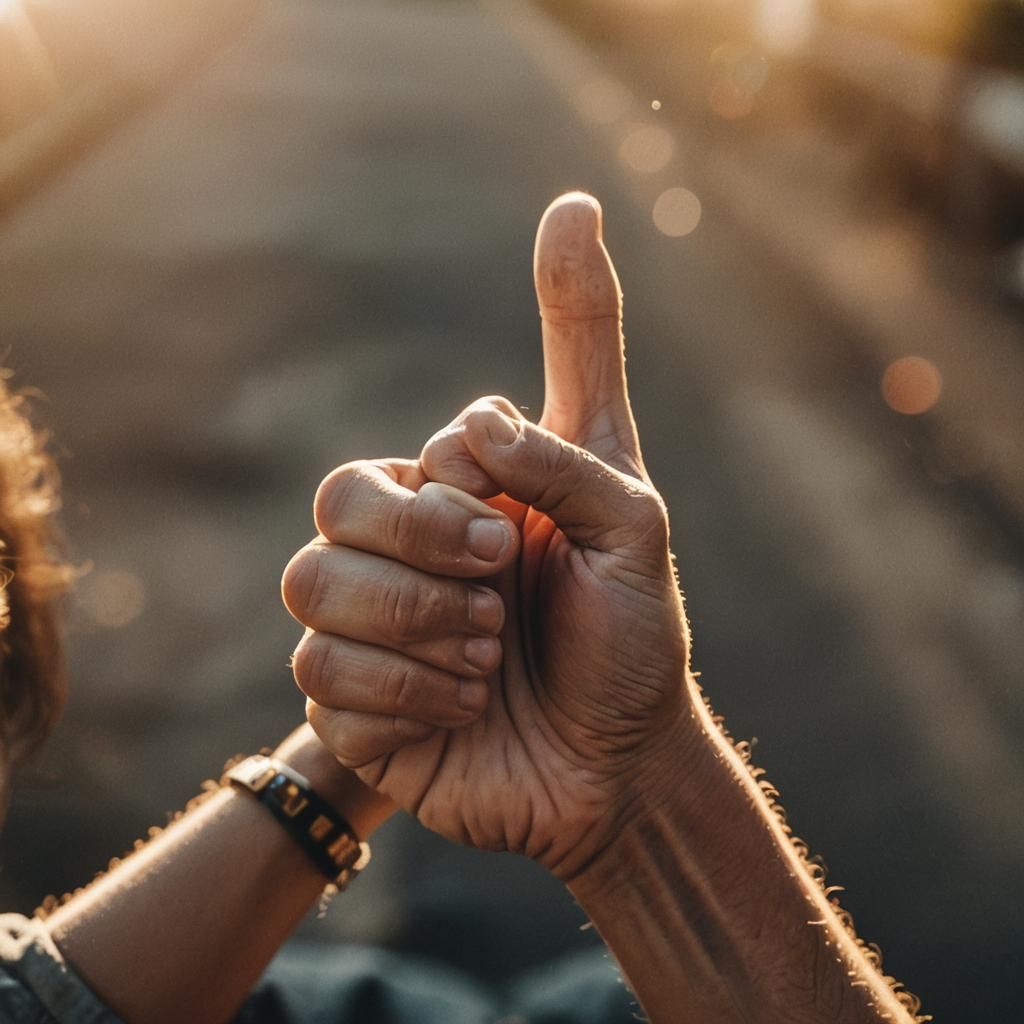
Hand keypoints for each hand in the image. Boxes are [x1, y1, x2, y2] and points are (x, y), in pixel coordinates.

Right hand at [283, 194, 693, 878]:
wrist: (620, 771)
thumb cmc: (633, 639)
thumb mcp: (633, 506)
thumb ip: (592, 369)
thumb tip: (566, 212)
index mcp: (464, 499)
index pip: (418, 455)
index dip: (464, 495)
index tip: (524, 541)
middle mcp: (406, 553)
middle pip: (335, 502)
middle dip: (421, 552)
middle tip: (496, 595)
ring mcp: (371, 629)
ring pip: (308, 586)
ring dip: (414, 628)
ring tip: (484, 661)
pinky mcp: (350, 707)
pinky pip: (317, 679)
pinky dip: (401, 697)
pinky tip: (458, 712)